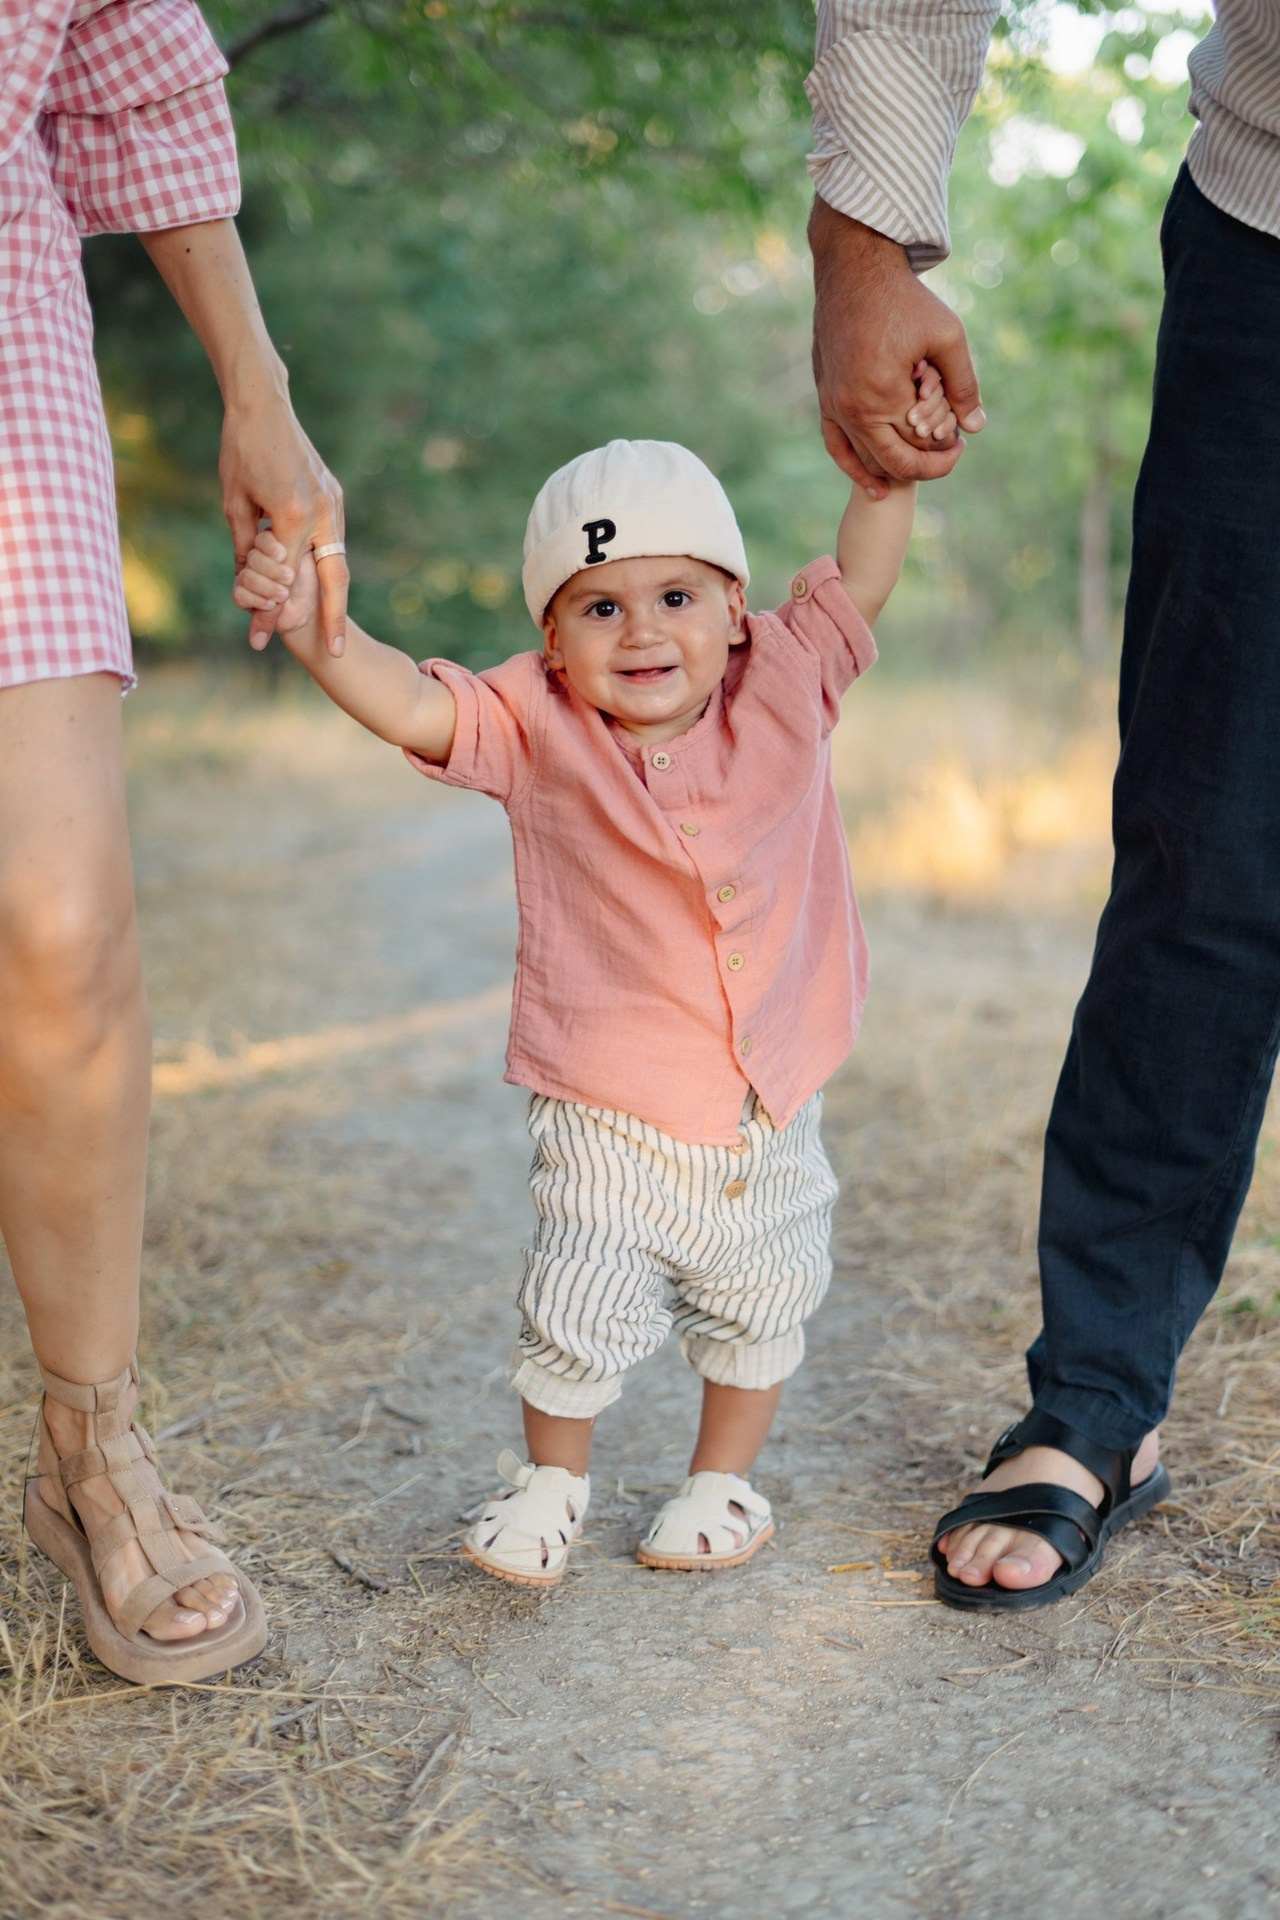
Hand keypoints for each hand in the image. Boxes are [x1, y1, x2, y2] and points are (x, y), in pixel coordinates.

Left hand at [221, 398, 348, 654]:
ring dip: (335, 596)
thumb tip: (248, 586)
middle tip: (336, 655)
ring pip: (338, 561)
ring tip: (333, 629)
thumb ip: (245, 549)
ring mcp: (334, 503)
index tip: (258, 639)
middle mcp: (322, 512)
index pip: (282, 578)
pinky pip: (333, 540)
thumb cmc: (240, 450)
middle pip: (334, 580)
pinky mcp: (335, 495)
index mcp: (292, 515)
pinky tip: (322, 585)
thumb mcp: (233, 504)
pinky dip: (327, 566)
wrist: (264, 404)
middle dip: (333, 620)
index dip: (269, 613)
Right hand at [232, 529, 317, 641]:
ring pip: (245, 576)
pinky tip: (271, 605)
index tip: (283, 555)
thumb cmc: (316, 583)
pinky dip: (255, 600)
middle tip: (289, 578)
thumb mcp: (309, 562)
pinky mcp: (243, 596)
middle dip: (271, 570)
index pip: (262, 539)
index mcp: (274, 543)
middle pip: (252, 557)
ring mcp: (248, 576)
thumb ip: (291, 550)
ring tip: (284, 594)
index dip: (269, 546)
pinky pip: (238, 594)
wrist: (314, 615)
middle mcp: (257, 557)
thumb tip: (276, 544)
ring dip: (266, 587)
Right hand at [809, 197, 984, 497]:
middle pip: (892, 462)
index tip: (963, 442)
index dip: (945, 454)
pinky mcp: (825, 397)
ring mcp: (833, 406)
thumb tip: (976, 427)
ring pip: (865, 460)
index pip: (918, 448)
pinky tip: (875, 486)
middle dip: (925, 466)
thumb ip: (964, 384)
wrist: (855, 270)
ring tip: (921, 465)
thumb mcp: (947, 336)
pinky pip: (837, 447)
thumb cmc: (904, 299)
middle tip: (949, 455)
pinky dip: (856, 469)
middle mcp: (852, 409)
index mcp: (882, 396)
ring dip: (894, 469)